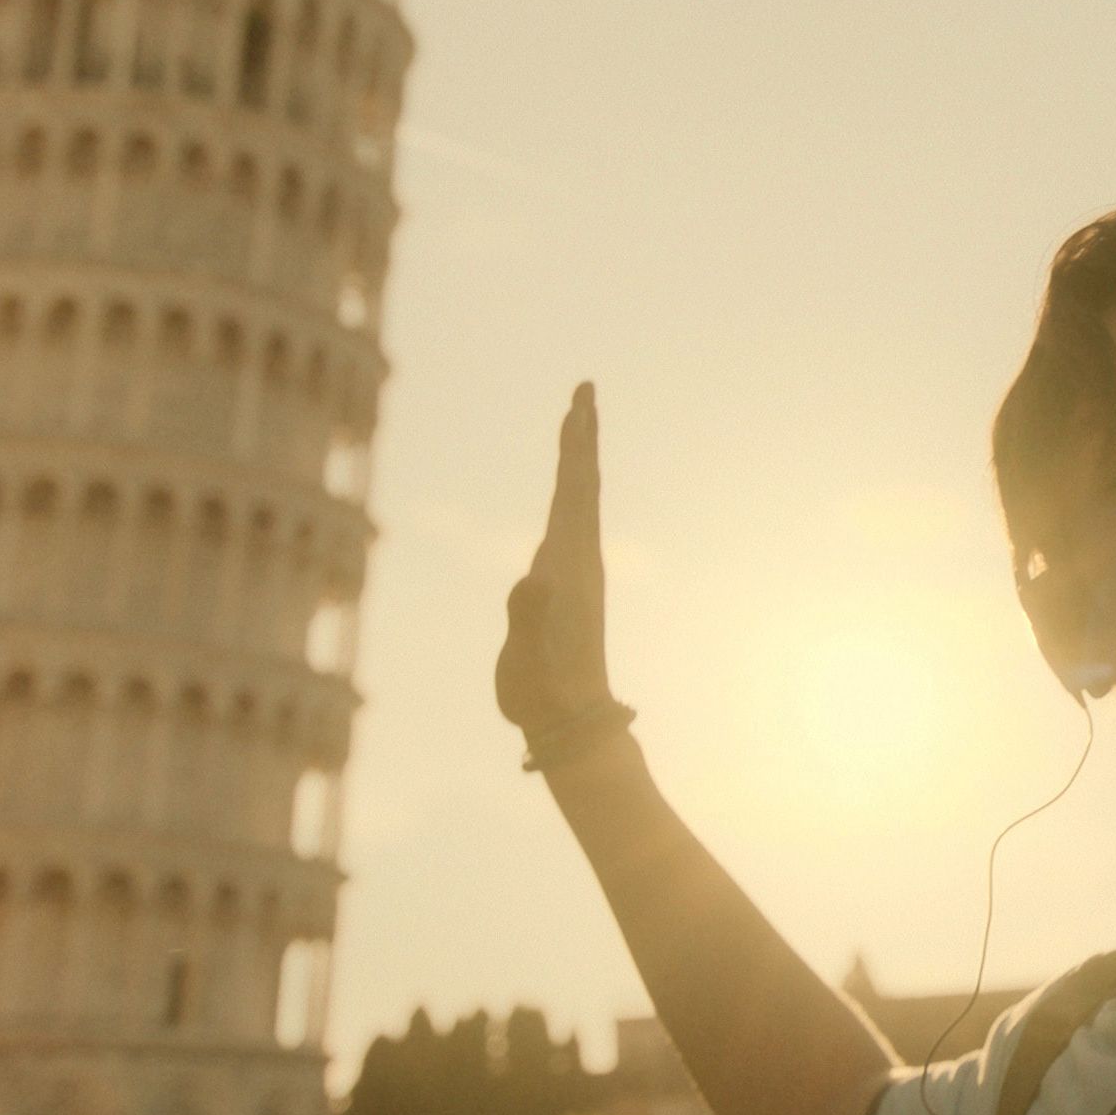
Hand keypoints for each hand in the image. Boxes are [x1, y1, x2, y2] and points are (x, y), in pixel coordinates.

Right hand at [498, 384, 616, 737]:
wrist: (571, 724)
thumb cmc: (544, 691)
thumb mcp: (530, 655)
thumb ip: (529, 615)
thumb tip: (534, 575)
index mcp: (569, 564)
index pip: (575, 491)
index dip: (576, 446)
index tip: (581, 402)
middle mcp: (577, 560)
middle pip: (582, 485)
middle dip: (581, 436)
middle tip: (586, 390)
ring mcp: (573, 573)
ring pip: (578, 503)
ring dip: (577, 461)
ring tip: (577, 426)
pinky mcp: (564, 588)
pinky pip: (568, 526)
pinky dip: (566, 497)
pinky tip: (564, 496)